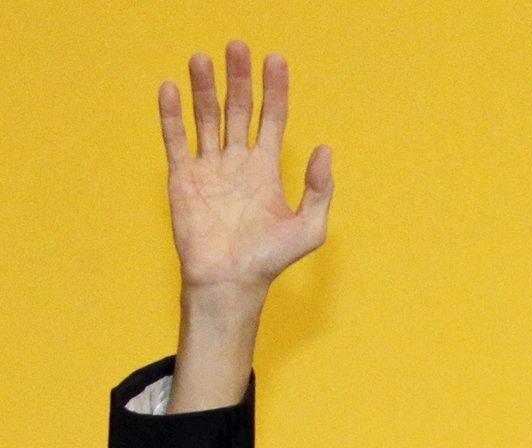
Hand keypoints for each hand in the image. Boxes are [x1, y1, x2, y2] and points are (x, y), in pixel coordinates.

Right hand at [160, 42, 330, 292]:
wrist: (231, 281)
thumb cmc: (271, 259)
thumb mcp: (310, 227)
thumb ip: (320, 189)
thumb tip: (324, 149)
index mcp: (267, 169)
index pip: (273, 118)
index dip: (275, 90)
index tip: (275, 60)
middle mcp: (237, 162)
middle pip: (238, 110)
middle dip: (239, 79)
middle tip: (237, 46)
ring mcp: (209, 168)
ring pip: (206, 118)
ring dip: (204, 88)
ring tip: (201, 58)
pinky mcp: (183, 178)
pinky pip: (176, 140)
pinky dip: (172, 116)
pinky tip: (171, 89)